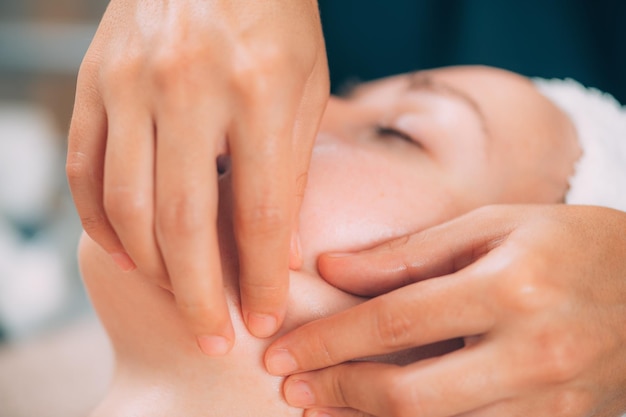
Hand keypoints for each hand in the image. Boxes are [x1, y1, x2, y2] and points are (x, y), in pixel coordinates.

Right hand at [66, 0, 328, 351]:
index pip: (261, 213)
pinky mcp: (94, 81)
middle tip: (213, 339)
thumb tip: (276, 253)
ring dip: (152, 270)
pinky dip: (101, 224)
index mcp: (258, 91)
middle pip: (185, 223)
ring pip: (128, 206)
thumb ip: (291, 169)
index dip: (261, 278)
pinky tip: (127, 255)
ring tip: (178, 300)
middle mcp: (188, 89)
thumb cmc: (275, 19)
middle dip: (200, 296)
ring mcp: (130, 83)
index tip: (263, 320)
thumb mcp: (306, 86)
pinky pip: (84, 170)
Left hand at [265, 205, 625, 416]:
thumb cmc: (564, 243)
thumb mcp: (491, 226)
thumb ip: (409, 252)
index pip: (395, 320)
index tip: (281, 351)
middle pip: (410, 394)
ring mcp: (551, 402)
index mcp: (512, 286)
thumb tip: (331, 270)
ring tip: (321, 407)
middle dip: (338, 392)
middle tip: (290, 388)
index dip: (329, 339)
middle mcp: (533, 351)